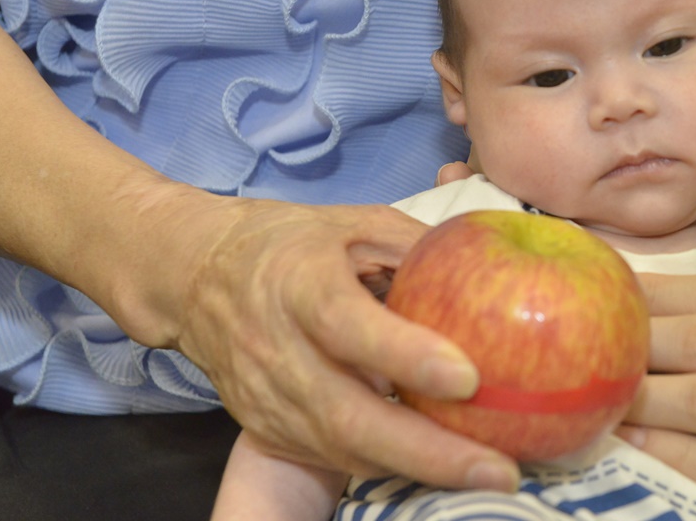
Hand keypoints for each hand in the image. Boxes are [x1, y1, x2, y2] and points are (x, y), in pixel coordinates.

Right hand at [171, 194, 519, 488]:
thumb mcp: (356, 222)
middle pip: (349, 415)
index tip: (467, 377)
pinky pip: (338, 458)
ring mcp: (268, 399)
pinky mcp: (269, 430)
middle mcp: (278, 348)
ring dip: (421, 470)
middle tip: (500, 468)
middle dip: (430, 451)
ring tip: (490, 474)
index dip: (404, 354)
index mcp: (298, 282)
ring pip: (346, 450)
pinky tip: (447, 468)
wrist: (195, 276)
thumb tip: (492, 278)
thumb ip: (419, 249)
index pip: (347, 324)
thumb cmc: (291, 242)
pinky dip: (395, 467)